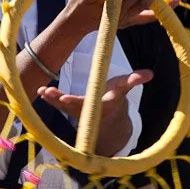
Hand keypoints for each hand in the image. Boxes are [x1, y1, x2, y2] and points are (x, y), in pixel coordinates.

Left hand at [35, 70, 151, 121]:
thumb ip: (134, 80)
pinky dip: (49, 98)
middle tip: (51, 95)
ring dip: (53, 99)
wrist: (107, 114)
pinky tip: (39, 90)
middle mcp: (86, 110)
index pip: (89, 104)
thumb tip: (150, 73)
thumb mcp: (124, 89)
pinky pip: (57, 103)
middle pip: (72, 107)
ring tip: (43, 91)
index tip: (66, 100)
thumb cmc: (115, 97)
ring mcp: (75, 110)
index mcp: (100, 105)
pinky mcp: (67, 107)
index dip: (77, 102)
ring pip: (62, 106)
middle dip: (61, 101)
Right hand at [63, 0, 165, 34]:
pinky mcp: (126, 21)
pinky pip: (145, 18)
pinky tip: (168, 7)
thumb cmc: (79, 6)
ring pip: (147, 11)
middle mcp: (123, 17)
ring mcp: (126, 20)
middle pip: (143, 2)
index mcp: (115, 9)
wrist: (75, 23)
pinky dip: (156, 13)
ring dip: (162, 4)